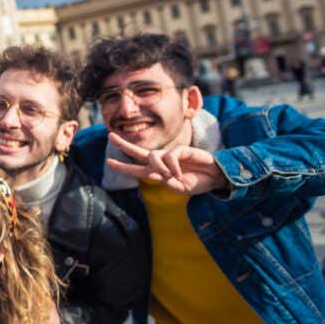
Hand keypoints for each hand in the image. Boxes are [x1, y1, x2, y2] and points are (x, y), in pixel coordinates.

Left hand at [105, 132, 227, 195]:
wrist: (216, 178)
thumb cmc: (198, 183)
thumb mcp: (180, 188)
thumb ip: (167, 182)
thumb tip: (155, 174)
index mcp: (158, 173)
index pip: (136, 169)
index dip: (123, 166)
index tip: (108, 162)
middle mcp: (161, 162)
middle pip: (138, 151)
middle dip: (123, 144)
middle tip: (110, 135)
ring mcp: (170, 155)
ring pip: (154, 156)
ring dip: (161, 167)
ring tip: (172, 177)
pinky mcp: (181, 150)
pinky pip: (170, 156)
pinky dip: (172, 166)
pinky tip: (178, 173)